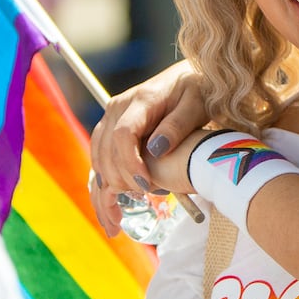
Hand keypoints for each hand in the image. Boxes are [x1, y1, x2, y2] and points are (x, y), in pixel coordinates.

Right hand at [89, 60, 210, 234]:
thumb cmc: (199, 89)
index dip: (131, 164)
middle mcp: (118, 108)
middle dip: (120, 182)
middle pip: (107, 151)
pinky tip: (111, 205)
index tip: (147, 186)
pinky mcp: (112, 129)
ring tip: (115, 221)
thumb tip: (157, 150)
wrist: (191, 76)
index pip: (123, 136)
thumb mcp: (197, 104)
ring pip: (99, 157)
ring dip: (105, 189)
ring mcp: (111, 118)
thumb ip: (178, 125)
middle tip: (140, 204)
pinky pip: (100, 157)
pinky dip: (104, 182)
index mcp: (140, 101)